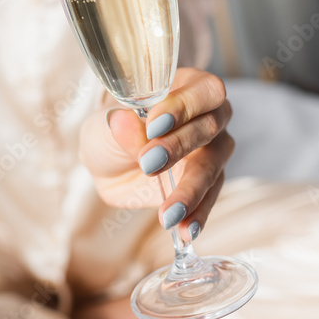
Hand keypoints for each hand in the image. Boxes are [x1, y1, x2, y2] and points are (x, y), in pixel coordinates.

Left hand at [79, 69, 233, 240]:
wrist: (108, 162)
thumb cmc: (112, 129)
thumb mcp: (106, 125)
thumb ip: (120, 125)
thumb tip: (125, 122)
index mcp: (189, 87)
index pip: (204, 90)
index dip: (184, 105)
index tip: (153, 124)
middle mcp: (209, 116)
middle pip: (210, 128)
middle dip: (179, 146)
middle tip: (148, 163)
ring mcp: (212, 151)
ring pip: (212, 167)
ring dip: (191, 190)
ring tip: (169, 213)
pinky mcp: (206, 184)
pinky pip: (209, 200)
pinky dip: (196, 216)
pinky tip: (184, 231)